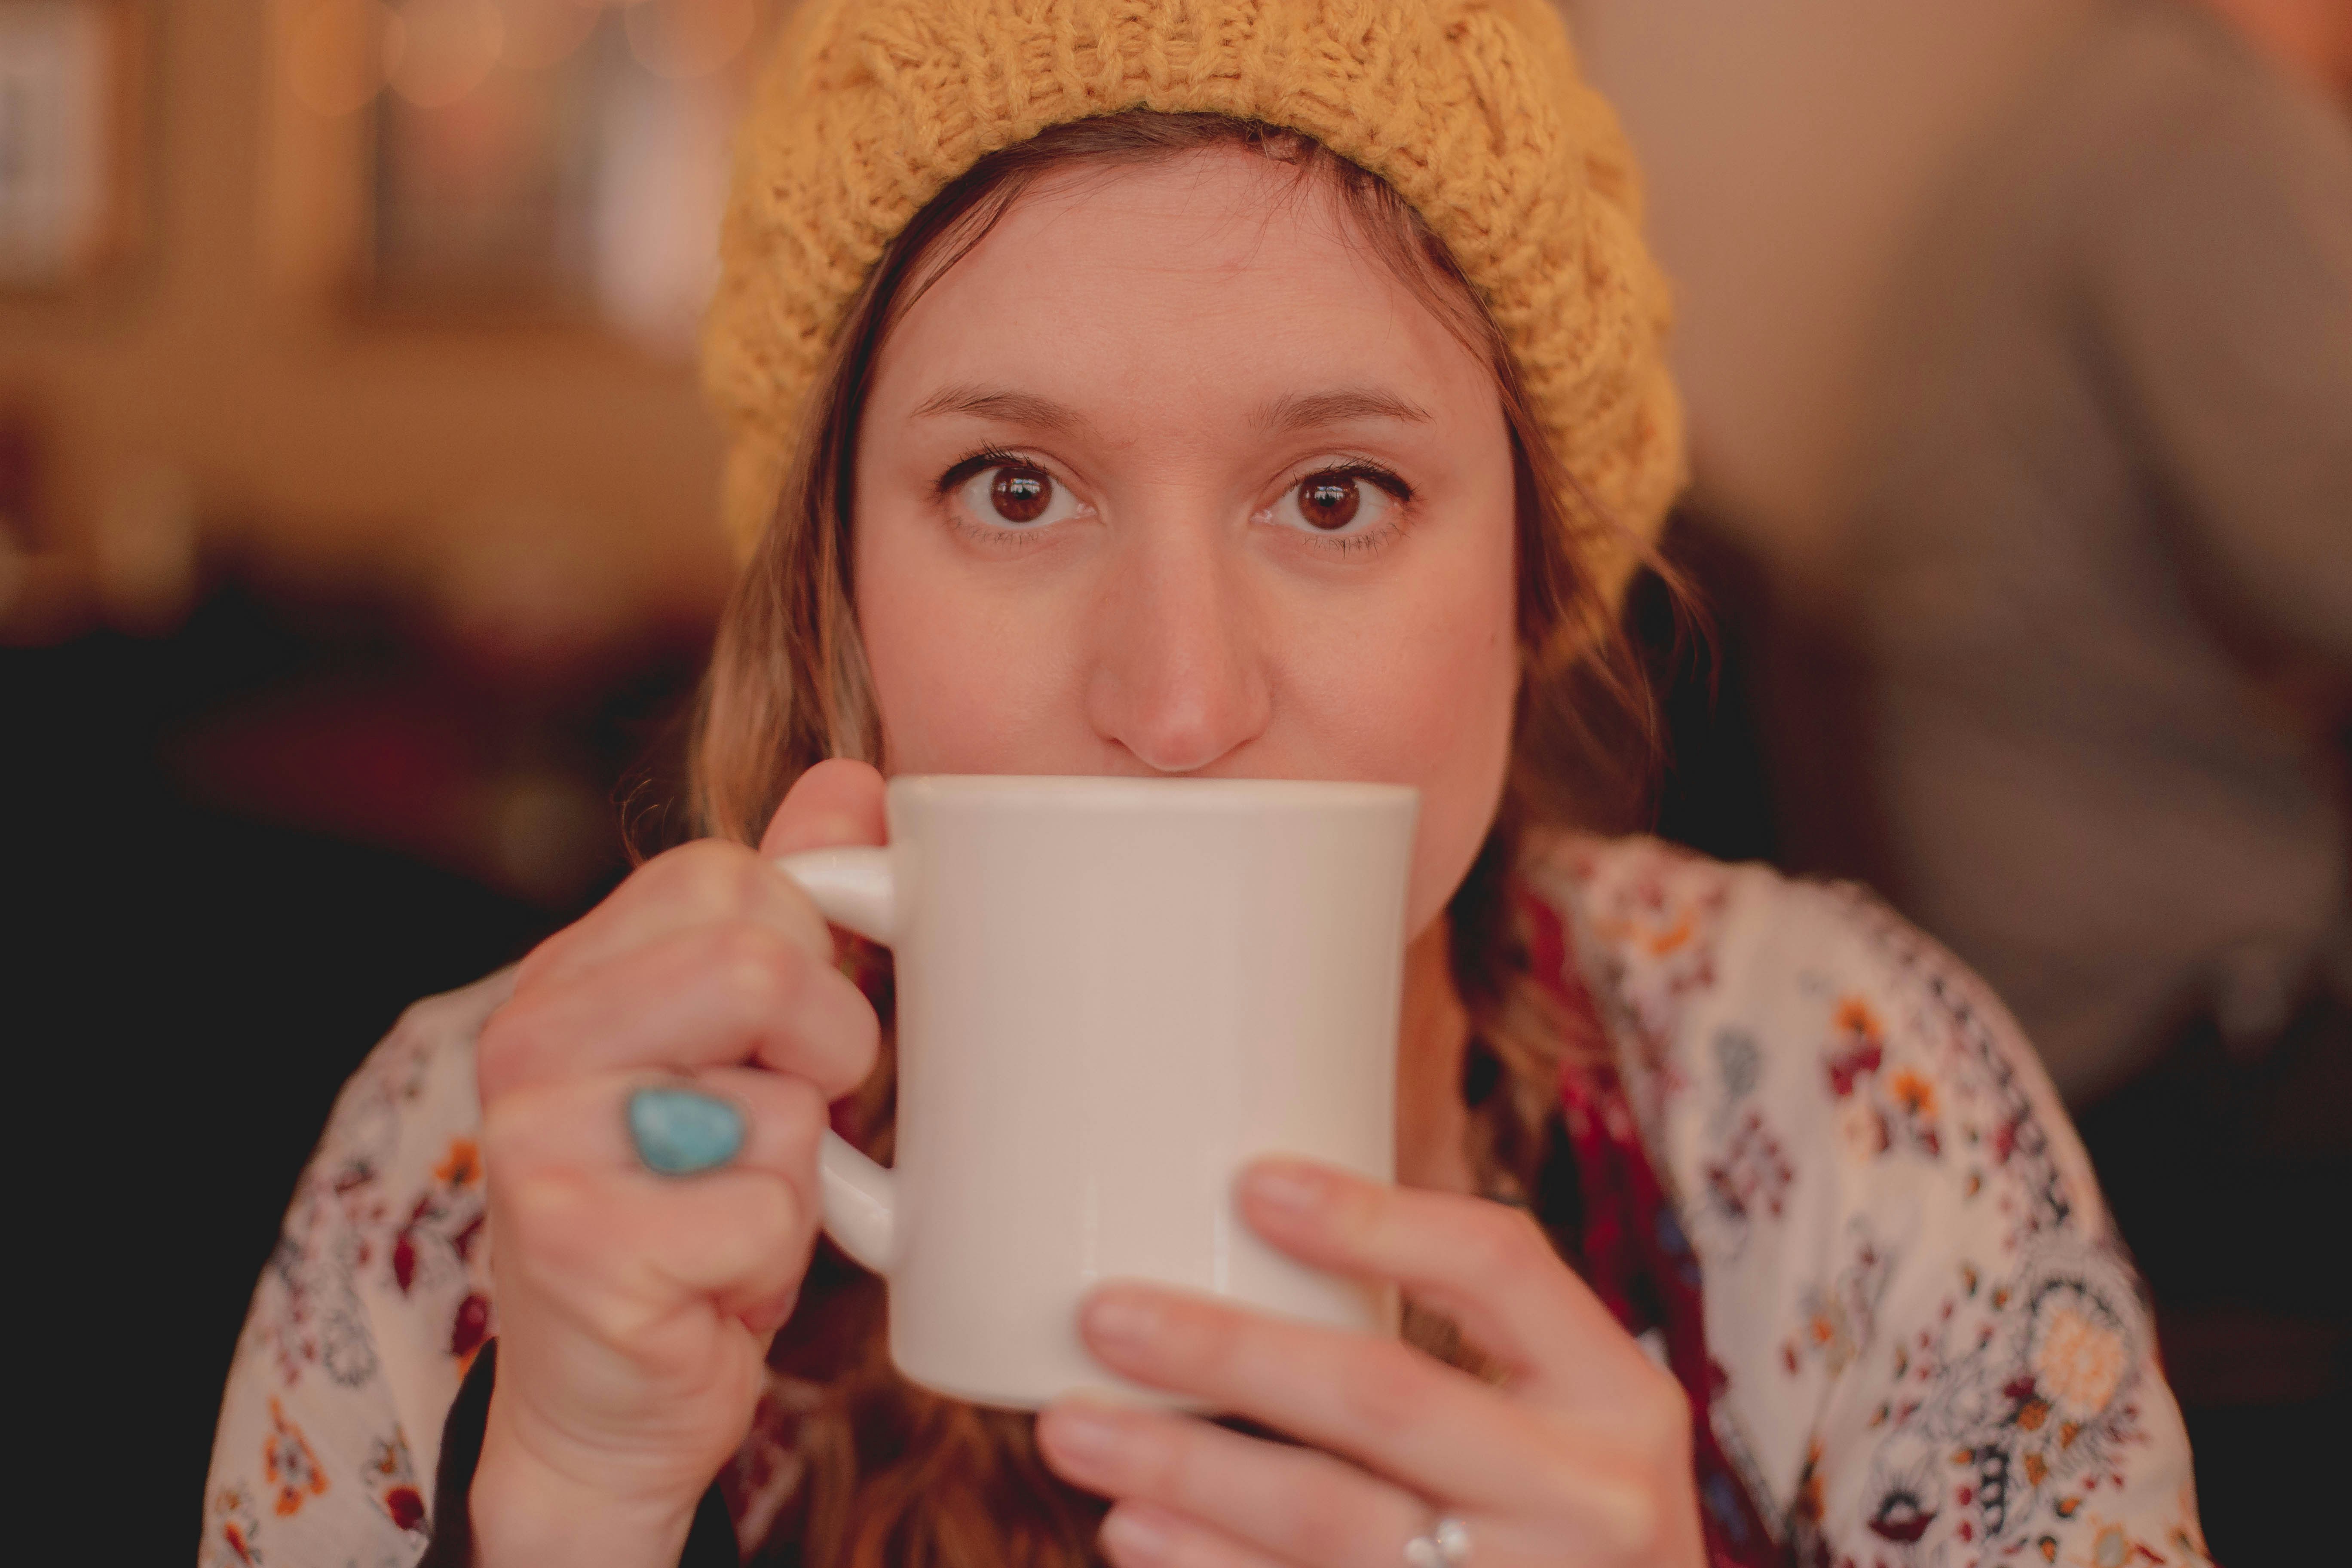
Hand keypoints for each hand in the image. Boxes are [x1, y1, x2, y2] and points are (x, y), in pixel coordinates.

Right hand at [467, 760, 887, 1567]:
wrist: (609, 1401)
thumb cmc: (690, 1207)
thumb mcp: (745, 1046)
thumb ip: (788, 907)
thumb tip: (856, 782)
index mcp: (570, 973)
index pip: (734, 875)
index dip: (808, 955)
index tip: (783, 1037)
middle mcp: (531, 1041)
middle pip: (758, 963)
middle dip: (825, 1052)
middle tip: (785, 1121)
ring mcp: (540, 1143)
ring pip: (777, 1101)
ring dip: (797, 1172)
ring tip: (730, 1207)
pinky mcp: (580, 1247)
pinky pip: (769, 1212)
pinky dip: (774, 1258)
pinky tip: (710, 1281)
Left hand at [1035, 1161, 1706, 1567]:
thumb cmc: (1567, 1523)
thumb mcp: (1568, 1427)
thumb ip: (1458, 1357)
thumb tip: (1251, 1238)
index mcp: (1621, 1401)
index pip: (1498, 1266)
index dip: (1373, 1219)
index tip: (1248, 1183)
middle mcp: (1587, 1500)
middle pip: (1383, 1397)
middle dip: (1227, 1352)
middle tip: (1103, 1315)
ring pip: (1326, 1524)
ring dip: (1182, 1474)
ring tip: (1074, 1429)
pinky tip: (1130, 1534)